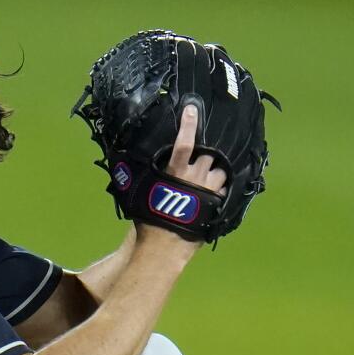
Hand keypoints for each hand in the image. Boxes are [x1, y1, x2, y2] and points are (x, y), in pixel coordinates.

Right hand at [134, 104, 222, 253]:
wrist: (164, 245)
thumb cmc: (147, 220)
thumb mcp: (143, 192)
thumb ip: (147, 175)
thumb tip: (129, 166)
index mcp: (175, 171)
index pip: (184, 142)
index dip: (188, 124)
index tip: (192, 108)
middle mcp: (195, 176)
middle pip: (210, 153)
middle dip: (208, 152)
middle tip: (203, 155)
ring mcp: (209, 190)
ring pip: (221, 170)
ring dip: (216, 171)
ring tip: (209, 177)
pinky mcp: (217, 204)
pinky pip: (225, 189)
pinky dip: (221, 188)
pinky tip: (215, 193)